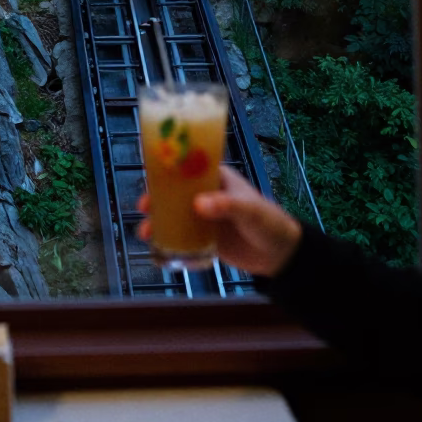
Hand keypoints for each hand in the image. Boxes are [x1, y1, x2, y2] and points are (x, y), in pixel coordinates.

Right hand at [137, 165, 301, 276]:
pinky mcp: (205, 238)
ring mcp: (204, 217)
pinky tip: (157, 248)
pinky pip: (182, 237)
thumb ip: (226, 205)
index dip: (167, 169)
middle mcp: (206, 194)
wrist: (279, 255)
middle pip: (174, 192)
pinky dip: (168, 240)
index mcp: (216, 178)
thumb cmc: (268, 221)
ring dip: (158, 221)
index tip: (150, 174)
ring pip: (174, 215)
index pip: (188, 166)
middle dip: (156, 198)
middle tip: (142, 206)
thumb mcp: (249, 210)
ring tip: (145, 232)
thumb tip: (198, 205)